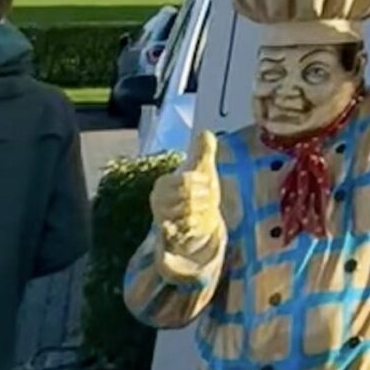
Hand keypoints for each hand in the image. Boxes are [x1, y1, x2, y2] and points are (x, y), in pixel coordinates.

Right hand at [151, 130, 223, 247]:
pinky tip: (203, 223)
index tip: (209, 183)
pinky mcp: (169, 237)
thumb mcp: (200, 172)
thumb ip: (203, 152)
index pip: (184, 180)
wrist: (190, 224)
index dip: (202, 181)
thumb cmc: (194, 194)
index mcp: (163, 184)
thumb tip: (206, 132)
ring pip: (188, 213)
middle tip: (211, 199)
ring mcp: (162, 220)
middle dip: (206, 197)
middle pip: (187, 196)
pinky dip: (199, 226)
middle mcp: (158, 202)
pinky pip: (186, 230)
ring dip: (204, 211)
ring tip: (207, 210)